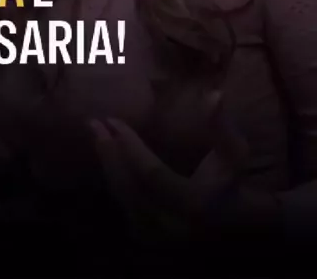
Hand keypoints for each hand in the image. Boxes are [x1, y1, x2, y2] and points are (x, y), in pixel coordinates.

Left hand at [91, 96, 277, 242]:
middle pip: (130, 188)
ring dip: (107, 165)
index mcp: (194, 204)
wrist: (234, 218)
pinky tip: (107, 155)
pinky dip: (113, 178)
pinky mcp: (147, 235)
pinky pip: (123, 204)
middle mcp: (172, 224)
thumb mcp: (234, 151)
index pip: (152, 175)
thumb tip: (214, 93)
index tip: (114, 121)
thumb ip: (221, 125)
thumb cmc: (232, 178)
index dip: (131, 147)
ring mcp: (158, 234)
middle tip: (94, 124)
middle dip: (110, 154)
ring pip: (123, 198)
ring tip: (96, 135)